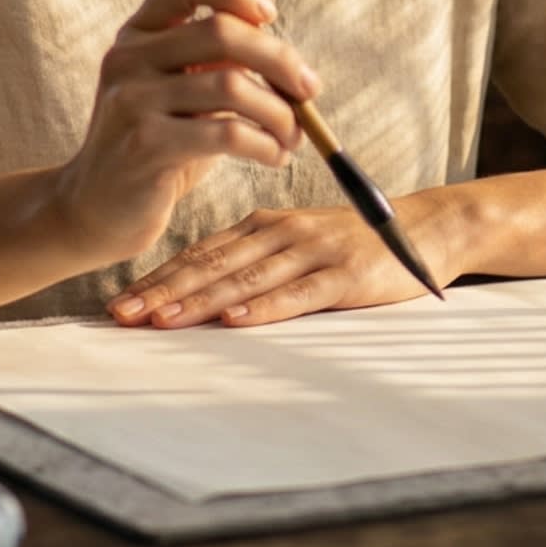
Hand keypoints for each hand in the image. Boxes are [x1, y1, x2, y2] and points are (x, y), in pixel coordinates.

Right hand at [47, 0, 318, 265]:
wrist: (95, 210)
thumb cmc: (156, 148)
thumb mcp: (181, 96)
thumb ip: (218, 64)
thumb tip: (286, 57)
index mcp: (137, 34)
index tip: (270, 16)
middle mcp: (129, 58)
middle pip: (222, 31)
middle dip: (280, 59)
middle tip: (309, 90)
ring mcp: (133, 100)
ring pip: (232, 86)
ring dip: (279, 113)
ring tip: (291, 136)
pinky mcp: (146, 145)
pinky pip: (227, 133)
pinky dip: (265, 144)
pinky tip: (274, 157)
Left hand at [107, 195, 455, 329]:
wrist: (426, 230)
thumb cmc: (352, 243)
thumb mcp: (295, 243)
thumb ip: (253, 259)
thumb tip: (197, 291)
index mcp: (264, 226)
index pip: (199, 253)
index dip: (157, 278)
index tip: (119, 303)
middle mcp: (281, 233)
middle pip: (211, 265)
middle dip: (162, 291)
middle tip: (121, 315)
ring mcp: (313, 251)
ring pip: (245, 279)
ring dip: (200, 300)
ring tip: (162, 320)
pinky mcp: (345, 274)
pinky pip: (298, 294)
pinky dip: (264, 307)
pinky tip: (235, 320)